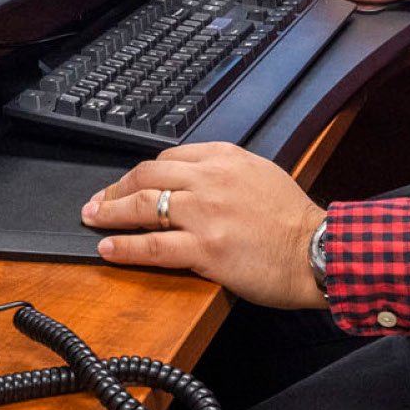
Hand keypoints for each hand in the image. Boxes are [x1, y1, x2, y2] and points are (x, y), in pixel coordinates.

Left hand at [81, 142, 325, 309]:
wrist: (317, 251)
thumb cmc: (294, 219)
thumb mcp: (260, 173)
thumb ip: (224, 171)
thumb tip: (193, 180)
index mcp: (224, 158)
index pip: (168, 158)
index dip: (141, 174)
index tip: (129, 184)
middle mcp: (210, 180)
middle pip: (147, 176)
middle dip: (115, 189)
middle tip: (96, 200)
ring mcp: (205, 215)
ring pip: (143, 207)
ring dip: (110, 213)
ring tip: (92, 219)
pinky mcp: (205, 249)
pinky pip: (153, 246)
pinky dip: (124, 247)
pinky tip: (108, 247)